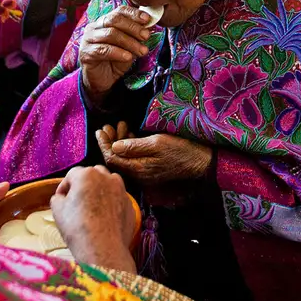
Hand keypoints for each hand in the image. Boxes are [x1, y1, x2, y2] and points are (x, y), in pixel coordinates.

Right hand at [50, 166, 136, 272]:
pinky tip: (104, 218)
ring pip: (108, 184)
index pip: (71, 175)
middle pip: (92, 175)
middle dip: (84, 185)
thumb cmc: (77, 227)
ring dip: (100, 191)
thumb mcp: (57, 210)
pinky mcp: (130, 205)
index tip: (61, 198)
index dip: (64, 187)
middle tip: (77, 201)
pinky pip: (118, 200)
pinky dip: (111, 204)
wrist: (103, 249)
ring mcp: (122, 191)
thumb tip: (62, 197)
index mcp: (87, 174)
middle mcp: (107, 178)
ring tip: (92, 207)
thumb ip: (58, 198)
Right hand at [79, 6, 151, 104]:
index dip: (133, 14)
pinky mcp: (85, 53)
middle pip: (114, 20)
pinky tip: (128, 57)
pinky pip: (103, 50)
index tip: (147, 19)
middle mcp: (94, 27)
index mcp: (105, 21)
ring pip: (110, 34)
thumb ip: (136, 36)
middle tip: (146, 36)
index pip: (119, 11)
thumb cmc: (116, 60)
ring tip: (141, 51)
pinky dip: (118, 52)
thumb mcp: (130, 46)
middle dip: (133, 27)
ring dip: (129, 42)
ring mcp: (88, 39)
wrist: (103, 80)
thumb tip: (149, 27)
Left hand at [97, 130, 211, 184]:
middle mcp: (139, 174)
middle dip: (109, 142)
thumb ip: (134, 147)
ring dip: (119, 142)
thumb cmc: (181, 150)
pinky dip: (129, 146)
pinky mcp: (150, 168)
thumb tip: (114, 147)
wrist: (201, 161)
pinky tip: (129, 134)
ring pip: (124, 158)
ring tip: (119, 126)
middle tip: (107, 126)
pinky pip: (133, 158)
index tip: (99, 131)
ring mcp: (144, 173)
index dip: (104, 145)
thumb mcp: (157, 143)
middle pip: (116, 160)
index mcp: (138, 169)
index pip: (112, 159)